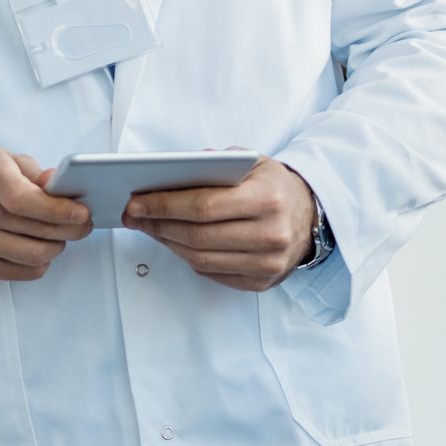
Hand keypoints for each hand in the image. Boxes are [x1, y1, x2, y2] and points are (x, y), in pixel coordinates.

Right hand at [0, 147, 92, 281]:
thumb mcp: (4, 160)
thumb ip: (35, 172)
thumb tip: (61, 187)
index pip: (25, 200)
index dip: (59, 210)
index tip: (82, 213)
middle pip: (38, 230)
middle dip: (71, 229)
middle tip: (83, 223)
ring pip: (37, 255)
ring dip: (58, 246)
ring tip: (59, 235)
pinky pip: (26, 273)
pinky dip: (41, 262)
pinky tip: (39, 247)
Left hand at [124, 159, 318, 292]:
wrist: (311, 216)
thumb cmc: (275, 187)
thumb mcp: (253, 163)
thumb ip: (215, 163)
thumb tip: (170, 172)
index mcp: (267, 199)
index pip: (203, 206)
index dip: (164, 206)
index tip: (136, 202)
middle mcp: (270, 234)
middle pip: (198, 235)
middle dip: (158, 225)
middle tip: (134, 216)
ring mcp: (267, 263)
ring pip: (201, 259)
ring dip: (168, 243)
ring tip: (150, 228)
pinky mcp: (262, 282)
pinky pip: (213, 273)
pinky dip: (188, 259)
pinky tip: (174, 242)